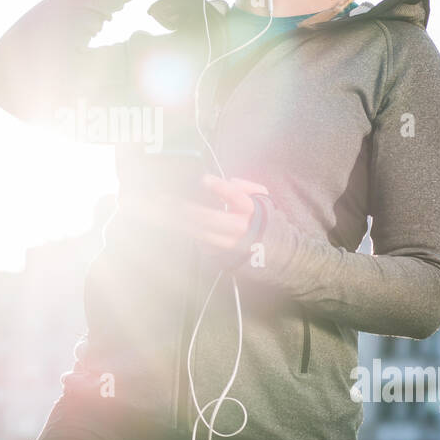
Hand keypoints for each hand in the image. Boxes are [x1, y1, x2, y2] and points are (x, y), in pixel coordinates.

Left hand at [117, 174, 268, 253]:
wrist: (283, 258)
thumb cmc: (270, 224)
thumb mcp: (266, 202)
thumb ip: (247, 187)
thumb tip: (227, 180)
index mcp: (254, 213)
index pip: (237, 198)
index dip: (221, 189)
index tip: (204, 180)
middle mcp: (242, 230)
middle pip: (210, 219)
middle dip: (186, 210)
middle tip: (163, 201)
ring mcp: (231, 247)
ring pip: (201, 234)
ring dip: (179, 223)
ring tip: (156, 212)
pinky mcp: (224, 259)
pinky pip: (202, 245)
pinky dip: (189, 235)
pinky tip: (172, 226)